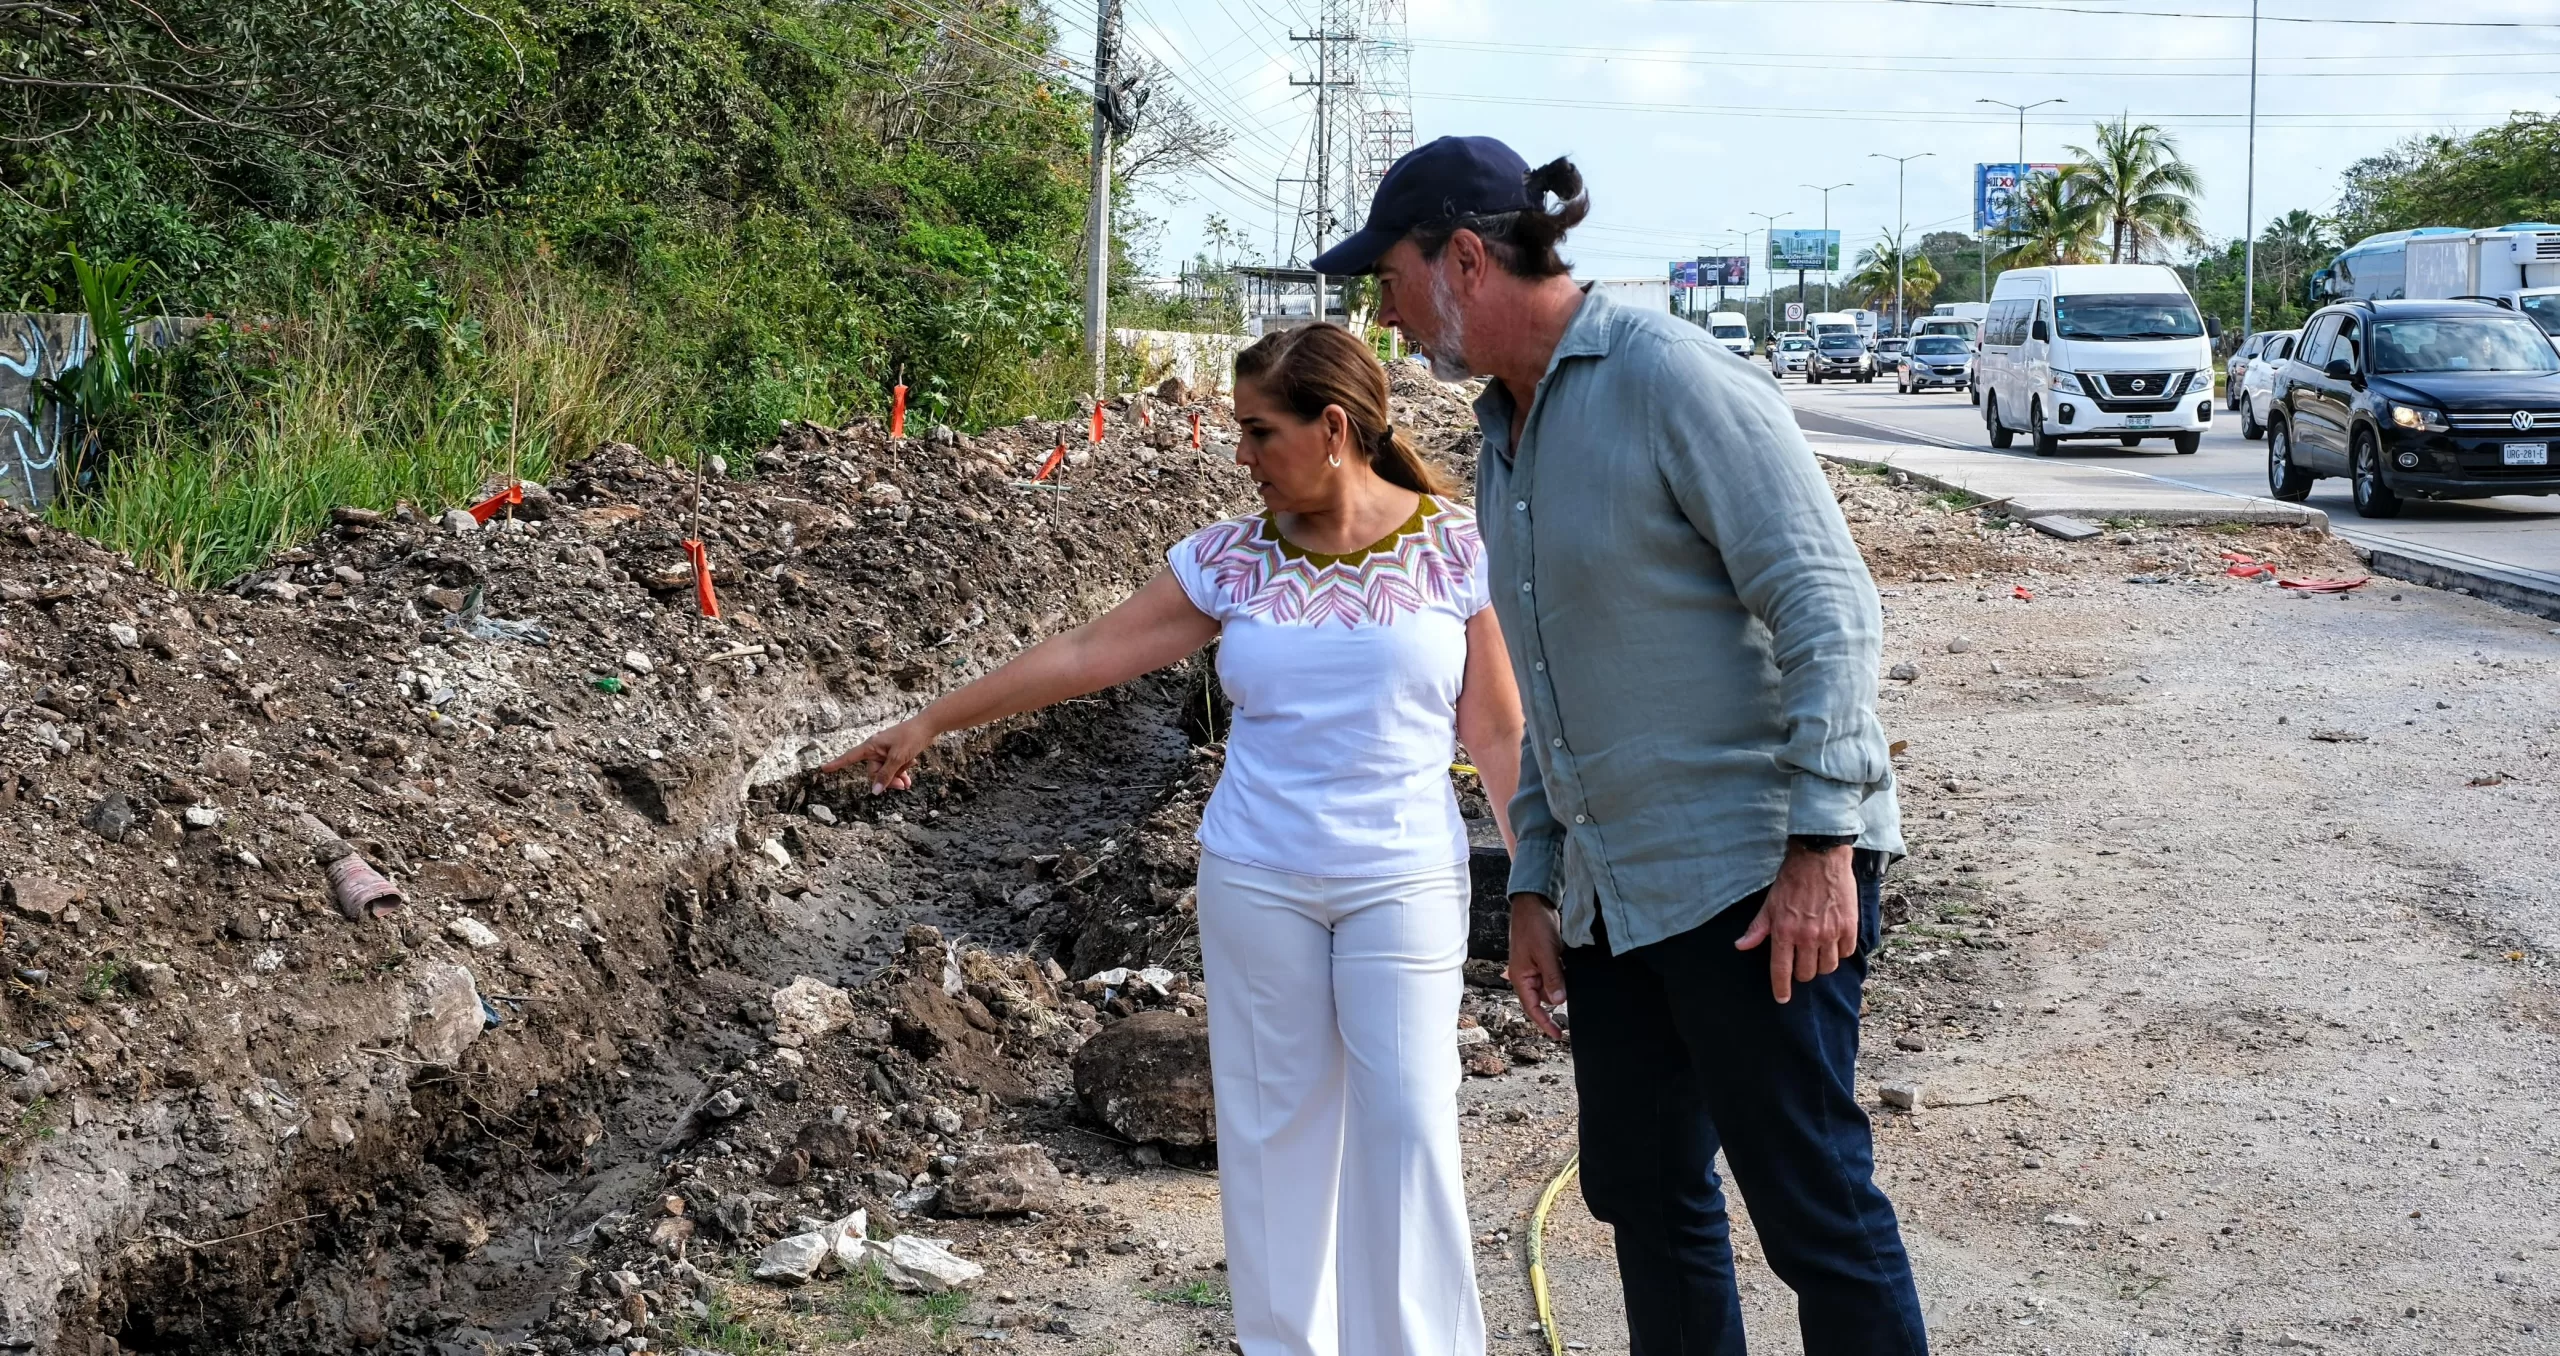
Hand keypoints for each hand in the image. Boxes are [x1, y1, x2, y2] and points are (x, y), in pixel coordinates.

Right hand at [819, 717, 936, 792]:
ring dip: (896, 778)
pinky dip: (900, 773)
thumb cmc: (911, 737)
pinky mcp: (896, 753)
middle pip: (874, 772)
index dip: (837, 764)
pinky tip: (909, 779)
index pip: (850, 757)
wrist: (928, 726)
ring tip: (908, 783)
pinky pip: (893, 768)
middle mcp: (876, 748)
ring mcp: (886, 751)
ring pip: (886, 772)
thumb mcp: (898, 758)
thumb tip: (875, 791)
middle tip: (903, 785)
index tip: (823, 769)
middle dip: (888, 780)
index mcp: (871, 746)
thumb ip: (886, 775)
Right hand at [1506, 893, 1567, 1039]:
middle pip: (1543, 998)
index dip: (1544, 1023)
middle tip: (1573, 998)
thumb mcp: (1546, 953)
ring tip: (1572, 976)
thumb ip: (1553, 978)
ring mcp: (1535, 967)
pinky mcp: (1545, 959)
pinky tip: (1571, 969)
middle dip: (1557, 999)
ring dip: (1561, 985)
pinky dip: (1563, 975)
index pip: (1532, 1008)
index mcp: (1520, 977)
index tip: (1558, 1035)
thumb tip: (1559, 1001)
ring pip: (1551, 986)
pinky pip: (1555, 974)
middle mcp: (1526, 975)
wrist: (1534, 903)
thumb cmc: (1534, 926)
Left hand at [1733, 845, 1857, 1003]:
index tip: (1782, 998)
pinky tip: (1833, 942)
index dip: (1781, 989)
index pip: (1781, 970)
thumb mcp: (1769, 904)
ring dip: (1820, 964)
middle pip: (1806, 973)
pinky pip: (1845, 953)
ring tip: (1817, 953)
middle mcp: (1807, 936)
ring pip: (1826, 967)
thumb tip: (1741, 946)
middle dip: (1802, 973)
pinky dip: (1839, 952)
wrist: (1820, 858)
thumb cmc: (1791, 880)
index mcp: (1784, 932)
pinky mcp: (1848, 927)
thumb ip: (1757, 928)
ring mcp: (1829, 933)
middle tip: (1801, 962)